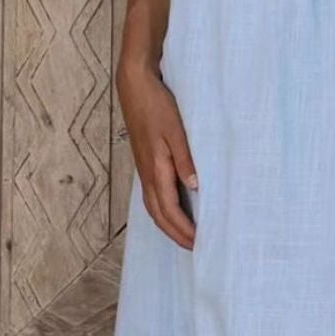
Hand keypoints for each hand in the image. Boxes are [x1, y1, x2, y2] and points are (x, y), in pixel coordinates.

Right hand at [117, 57, 198, 249]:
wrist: (135, 86)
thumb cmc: (157, 105)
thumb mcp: (175, 130)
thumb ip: (185, 159)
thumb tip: (194, 187)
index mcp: (155, 169)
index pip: (170, 210)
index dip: (184, 229)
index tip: (200, 243)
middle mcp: (147, 174)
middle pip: (159, 215)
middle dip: (176, 235)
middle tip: (196, 249)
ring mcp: (144, 169)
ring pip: (153, 207)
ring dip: (168, 225)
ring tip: (185, 237)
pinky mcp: (145, 163)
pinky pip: (152, 196)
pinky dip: (162, 211)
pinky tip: (171, 212)